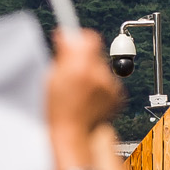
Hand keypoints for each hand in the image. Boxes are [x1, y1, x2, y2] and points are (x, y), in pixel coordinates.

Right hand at [46, 29, 121, 154]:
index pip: (89, 38)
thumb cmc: (60, 110)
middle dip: (84, 56)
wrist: (75, 134)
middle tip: (72, 67)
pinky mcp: (118, 94)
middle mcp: (99, 74)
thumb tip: (66, 36)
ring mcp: (110, 85)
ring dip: (92, 71)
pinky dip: (100, 85)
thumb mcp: (52, 78)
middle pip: (96, 51)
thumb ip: (63, 55)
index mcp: (80, 68)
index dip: (80, 39)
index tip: (72, 42)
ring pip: (102, 66)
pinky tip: (90, 96)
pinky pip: (108, 80)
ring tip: (81, 87)